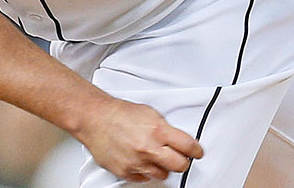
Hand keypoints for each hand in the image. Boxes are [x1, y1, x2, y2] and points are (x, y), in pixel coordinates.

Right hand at [72, 97, 203, 182]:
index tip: (197, 152)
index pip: (188, 146)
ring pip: (163, 175)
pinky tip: (142, 161)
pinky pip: (144, 179)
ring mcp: (137, 162)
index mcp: (158, 130)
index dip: (196, 150)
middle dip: (183, 162)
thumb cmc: (120, 114)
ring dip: (163, 167)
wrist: (96, 119)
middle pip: (180, 165)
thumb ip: (166, 128)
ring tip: (157, 157)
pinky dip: (146, 171)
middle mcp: (149, 148)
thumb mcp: (150, 113)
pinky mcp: (126, 172)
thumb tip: (179, 140)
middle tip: (181, 158)